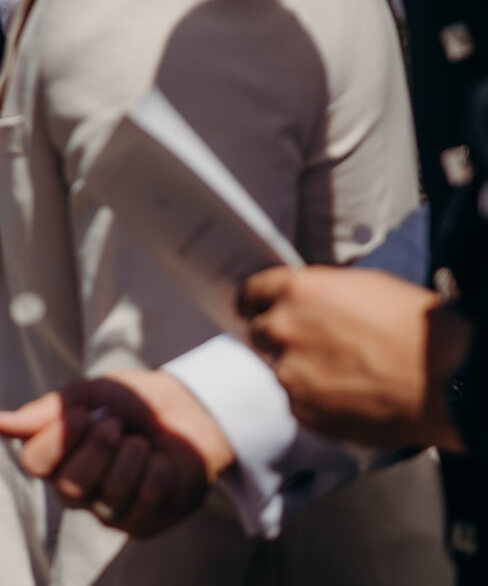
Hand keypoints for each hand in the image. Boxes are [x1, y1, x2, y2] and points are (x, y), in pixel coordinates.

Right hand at [0, 369, 232, 536]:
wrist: (185, 410)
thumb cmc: (128, 404)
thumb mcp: (84, 397)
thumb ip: (43, 415)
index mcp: (53, 459)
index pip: (32, 463)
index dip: (58, 438)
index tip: (84, 412)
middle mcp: (76, 492)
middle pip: (70, 485)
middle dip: (99, 446)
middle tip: (117, 426)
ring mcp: (110, 512)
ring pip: (111, 492)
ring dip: (132, 453)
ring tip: (141, 442)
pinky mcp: (144, 523)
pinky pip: (146, 498)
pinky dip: (158, 468)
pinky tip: (161, 461)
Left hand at [239, 264, 466, 449]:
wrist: (444, 379)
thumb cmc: (417, 330)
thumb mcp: (362, 286)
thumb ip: (319, 293)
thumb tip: (306, 303)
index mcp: (295, 291)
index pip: (251, 293)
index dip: (258, 303)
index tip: (261, 310)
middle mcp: (283, 329)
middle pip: (261, 332)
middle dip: (283, 338)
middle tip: (318, 347)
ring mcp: (290, 372)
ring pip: (281, 370)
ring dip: (302, 372)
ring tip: (347, 376)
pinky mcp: (303, 409)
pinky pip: (298, 402)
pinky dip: (316, 401)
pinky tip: (351, 396)